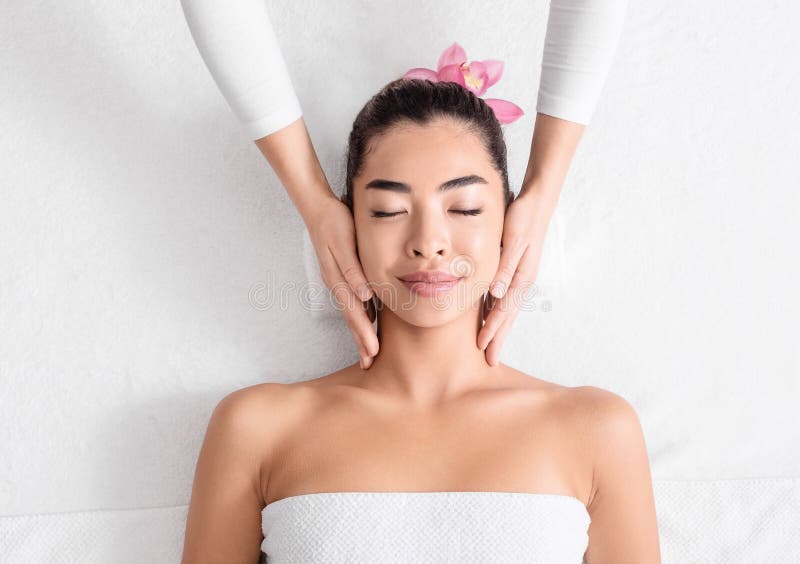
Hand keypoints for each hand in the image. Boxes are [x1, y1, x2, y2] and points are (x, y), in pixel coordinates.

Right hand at [306, 195, 378, 369]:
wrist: (318, 207)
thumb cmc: (335, 222)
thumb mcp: (344, 243)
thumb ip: (354, 270)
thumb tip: (365, 296)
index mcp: (339, 280)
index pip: (355, 314)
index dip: (364, 335)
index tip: (372, 354)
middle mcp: (338, 283)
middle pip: (352, 318)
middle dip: (361, 341)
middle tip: (369, 362)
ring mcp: (338, 279)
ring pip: (352, 311)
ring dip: (360, 331)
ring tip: (367, 350)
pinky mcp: (342, 273)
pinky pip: (352, 299)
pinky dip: (361, 314)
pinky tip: (368, 320)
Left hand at [478, 191, 554, 365]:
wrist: (535, 203)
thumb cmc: (522, 219)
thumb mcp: (513, 241)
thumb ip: (505, 267)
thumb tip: (496, 294)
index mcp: (521, 277)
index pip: (504, 310)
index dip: (493, 330)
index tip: (482, 347)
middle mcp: (522, 280)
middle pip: (508, 316)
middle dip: (498, 338)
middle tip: (489, 360)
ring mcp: (520, 276)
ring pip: (507, 309)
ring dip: (498, 328)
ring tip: (489, 346)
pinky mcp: (515, 270)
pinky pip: (505, 296)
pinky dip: (496, 310)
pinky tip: (488, 317)